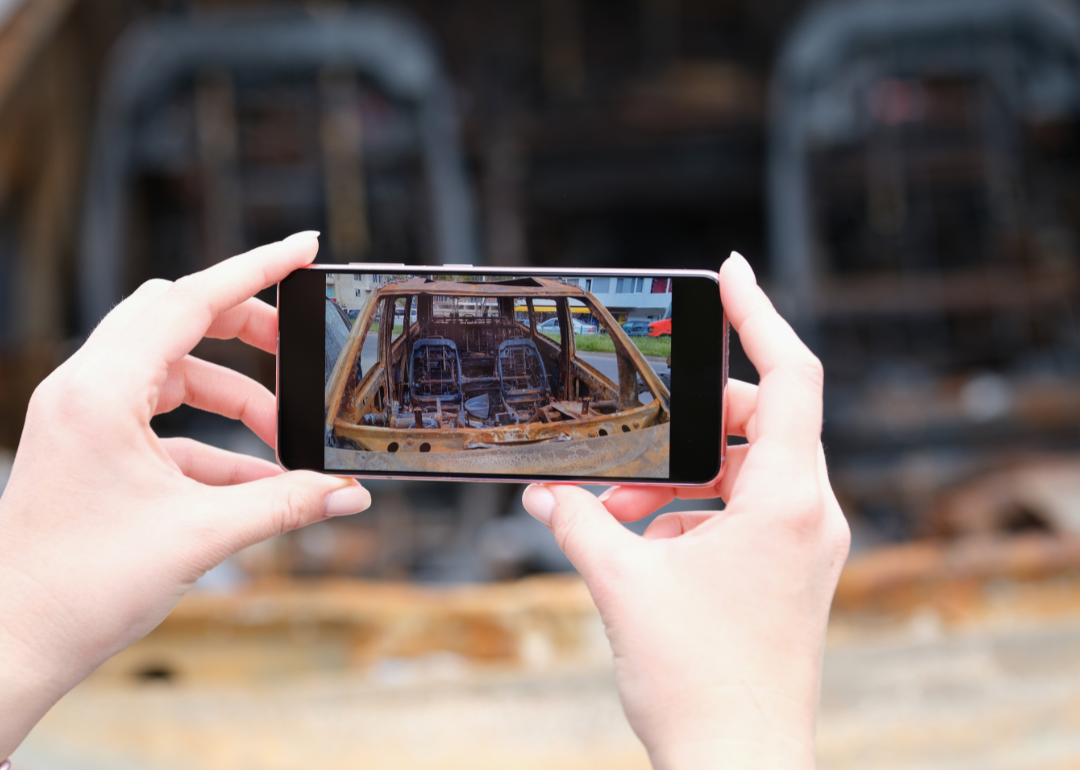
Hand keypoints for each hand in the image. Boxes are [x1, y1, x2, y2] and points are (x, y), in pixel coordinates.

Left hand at [0, 234, 370, 755]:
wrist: (14, 642)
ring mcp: (84, 416)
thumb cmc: (81, 588)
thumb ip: (286, 506)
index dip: (254, 269)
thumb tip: (350, 496)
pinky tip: (255, 480)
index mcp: (100, 392)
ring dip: (233, 394)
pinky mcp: (90, 445)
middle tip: (299, 352)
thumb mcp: (201, 537)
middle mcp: (85, 390)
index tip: (303, 249)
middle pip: (177, 319)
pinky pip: (163, 419)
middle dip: (248, 331)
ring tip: (284, 434)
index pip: (187, 300)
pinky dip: (211, 438)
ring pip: (172, 369)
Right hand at [522, 253, 848, 768]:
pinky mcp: (787, 572)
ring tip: (616, 507)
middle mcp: (812, 517)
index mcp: (789, 503)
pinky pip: (743, 512)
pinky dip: (692, 510)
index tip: (731, 273)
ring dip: (681, 476)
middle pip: (760, 423)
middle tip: (630, 439)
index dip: (763, 314)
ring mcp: (804, 547)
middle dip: (688, 423)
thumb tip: (542, 492)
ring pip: (746, 472)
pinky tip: (639, 540)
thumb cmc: (698, 683)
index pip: (794, 377)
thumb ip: (578, 521)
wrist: (737, 767)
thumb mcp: (622, 584)